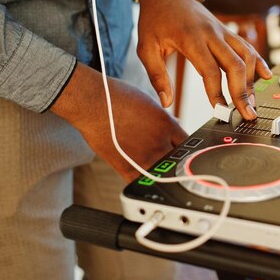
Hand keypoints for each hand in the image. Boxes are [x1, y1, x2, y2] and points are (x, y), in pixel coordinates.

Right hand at [51, 63, 187, 181]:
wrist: (92, 102)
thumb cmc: (117, 97)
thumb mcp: (149, 104)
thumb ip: (162, 120)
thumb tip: (171, 130)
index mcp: (167, 125)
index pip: (187, 143)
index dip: (187, 150)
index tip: (185, 153)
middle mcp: (158, 142)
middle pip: (177, 161)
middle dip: (176, 162)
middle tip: (176, 166)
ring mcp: (143, 156)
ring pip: (162, 173)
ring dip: (162, 173)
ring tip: (163, 175)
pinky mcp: (125, 166)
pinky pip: (140, 181)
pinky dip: (144, 183)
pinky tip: (146, 182)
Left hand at [135, 0, 272, 119]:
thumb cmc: (154, 19)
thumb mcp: (146, 47)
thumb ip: (157, 76)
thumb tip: (166, 103)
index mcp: (191, 38)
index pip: (210, 70)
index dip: (217, 93)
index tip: (220, 111)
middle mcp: (211, 33)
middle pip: (235, 64)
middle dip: (242, 92)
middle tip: (247, 114)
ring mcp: (222, 30)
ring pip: (246, 55)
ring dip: (251, 80)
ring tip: (251, 102)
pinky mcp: (226, 30)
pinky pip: (247, 46)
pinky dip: (258, 62)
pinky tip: (266, 76)